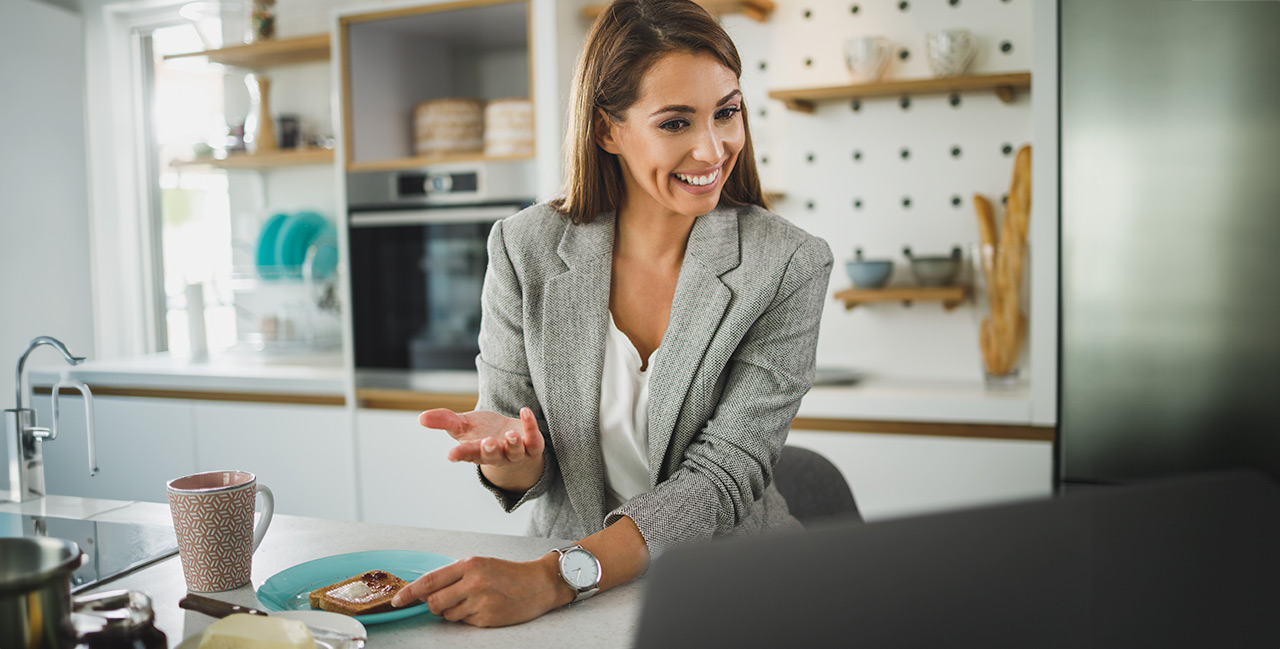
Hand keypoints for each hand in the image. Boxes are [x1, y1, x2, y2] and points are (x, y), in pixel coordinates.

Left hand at [390, 555, 571, 627]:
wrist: (539, 583)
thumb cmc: (508, 573)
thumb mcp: (479, 565)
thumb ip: (453, 576)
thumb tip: (425, 592)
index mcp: (469, 565)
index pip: (430, 581)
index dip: (409, 593)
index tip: (398, 600)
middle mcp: (473, 582)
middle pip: (434, 603)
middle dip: (434, 606)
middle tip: (446, 601)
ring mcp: (481, 602)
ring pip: (448, 615)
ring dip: (454, 612)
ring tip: (474, 601)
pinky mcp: (487, 618)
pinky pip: (465, 623)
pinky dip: (469, 618)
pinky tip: (485, 608)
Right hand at [419, 407, 543, 468]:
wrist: (512, 438)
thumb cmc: (483, 432)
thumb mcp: (462, 425)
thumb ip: (444, 421)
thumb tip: (421, 417)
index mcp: (476, 452)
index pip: (467, 454)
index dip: (460, 454)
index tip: (451, 455)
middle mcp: (496, 455)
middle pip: (493, 457)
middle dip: (490, 451)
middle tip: (487, 442)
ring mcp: (516, 453)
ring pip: (515, 452)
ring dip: (513, 444)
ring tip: (511, 435)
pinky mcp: (532, 445)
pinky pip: (534, 440)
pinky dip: (531, 426)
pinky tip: (525, 411)